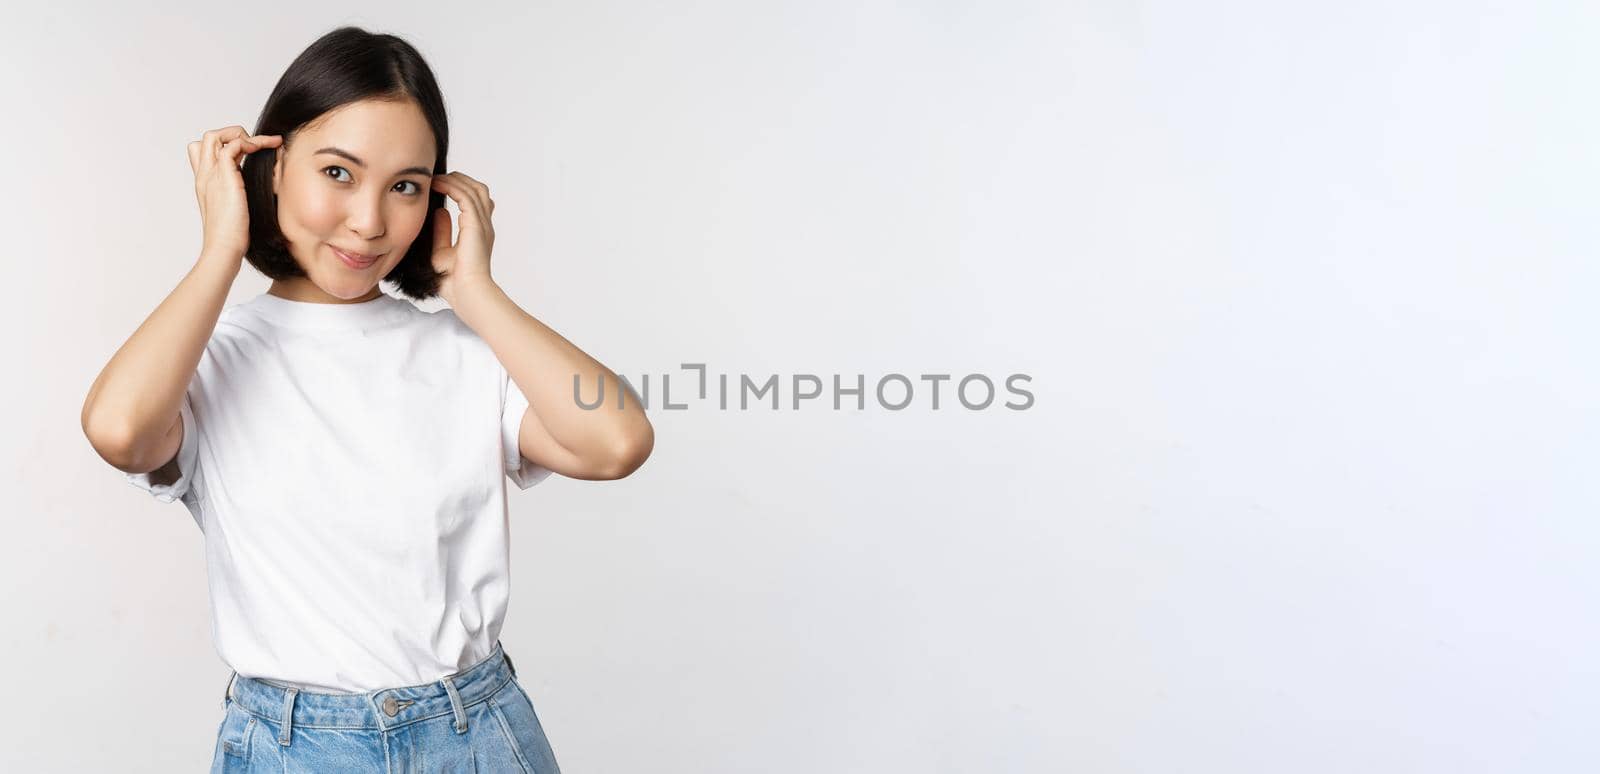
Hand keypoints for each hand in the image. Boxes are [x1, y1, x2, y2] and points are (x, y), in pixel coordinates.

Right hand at [187, 126, 281, 260]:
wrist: (224, 249)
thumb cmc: (232, 236)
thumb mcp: (235, 209)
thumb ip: (239, 196)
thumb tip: (258, 190)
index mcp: (206, 182)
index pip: (203, 151)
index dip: (225, 145)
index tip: (250, 153)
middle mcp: (205, 175)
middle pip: (207, 139)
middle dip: (233, 134)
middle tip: (258, 146)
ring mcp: (212, 175)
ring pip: (214, 136)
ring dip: (242, 134)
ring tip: (265, 145)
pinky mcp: (225, 179)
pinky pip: (232, 146)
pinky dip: (249, 142)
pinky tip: (263, 151)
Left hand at [429, 171, 497, 304]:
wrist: (466, 293)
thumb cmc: (454, 281)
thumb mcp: (441, 251)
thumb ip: (442, 231)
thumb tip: (440, 211)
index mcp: (479, 233)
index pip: (476, 202)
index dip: (460, 189)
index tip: (440, 185)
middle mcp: (484, 226)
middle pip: (479, 190)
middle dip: (460, 179)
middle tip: (439, 178)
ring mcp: (482, 225)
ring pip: (474, 189)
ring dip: (455, 180)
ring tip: (437, 178)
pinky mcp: (476, 226)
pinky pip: (465, 197)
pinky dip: (452, 186)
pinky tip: (438, 185)